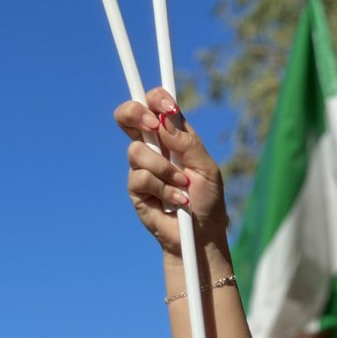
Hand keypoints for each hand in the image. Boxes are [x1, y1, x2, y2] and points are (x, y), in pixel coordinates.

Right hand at [114, 88, 229, 263]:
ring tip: (182, 186)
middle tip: (153, 126)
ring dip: (163, 168)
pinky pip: (140, 178)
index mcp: (172, 137)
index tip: (165, 106)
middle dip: (135, 113)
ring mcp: (143, 168)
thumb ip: (188, 143)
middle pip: (128, 116)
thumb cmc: (208, 203)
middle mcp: (154, 148)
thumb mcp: (207, 169)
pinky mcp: (136, 190)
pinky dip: (162, 189)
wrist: (201, 238)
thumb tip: (165, 120)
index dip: (155, 99)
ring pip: (137, 151)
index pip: (155, 106)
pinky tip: (177, 202)